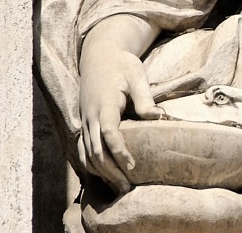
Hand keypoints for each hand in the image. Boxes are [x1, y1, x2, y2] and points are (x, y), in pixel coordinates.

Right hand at [78, 26, 161, 192]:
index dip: (119, 151)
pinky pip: (83, 148)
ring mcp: (85, 119)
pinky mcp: (84, 122)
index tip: (132, 166)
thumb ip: (145, 98)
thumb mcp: (136, 75)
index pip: (108, 133)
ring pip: (86, 153)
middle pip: (95, 150)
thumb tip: (158, 118)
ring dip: (101, 171)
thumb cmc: (121, 63)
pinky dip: (91, 164)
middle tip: (128, 187)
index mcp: (104, 103)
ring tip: (119, 186)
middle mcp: (90, 115)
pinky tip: (105, 174)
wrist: (99, 54)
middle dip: (110, 171)